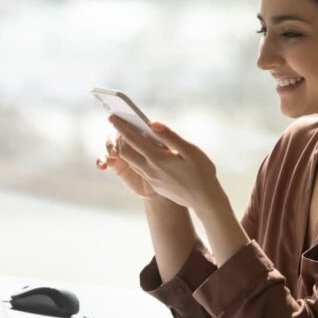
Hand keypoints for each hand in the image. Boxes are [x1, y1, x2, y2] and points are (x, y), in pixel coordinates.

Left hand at [107, 115, 223, 211]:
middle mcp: (150, 170)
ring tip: (128, 137)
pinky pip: (139, 169)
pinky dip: (136, 158)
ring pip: (131, 162)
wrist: (205, 200)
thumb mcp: (190, 150)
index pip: (133, 139)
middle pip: (125, 152)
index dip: (121, 127)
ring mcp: (152, 179)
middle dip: (120, 137)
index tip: (111, 116)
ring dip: (126, 148)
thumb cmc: (202, 172)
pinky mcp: (155, 186)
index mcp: (158, 159)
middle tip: (119, 125)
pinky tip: (143, 153)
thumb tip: (153, 124)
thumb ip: (170, 136)